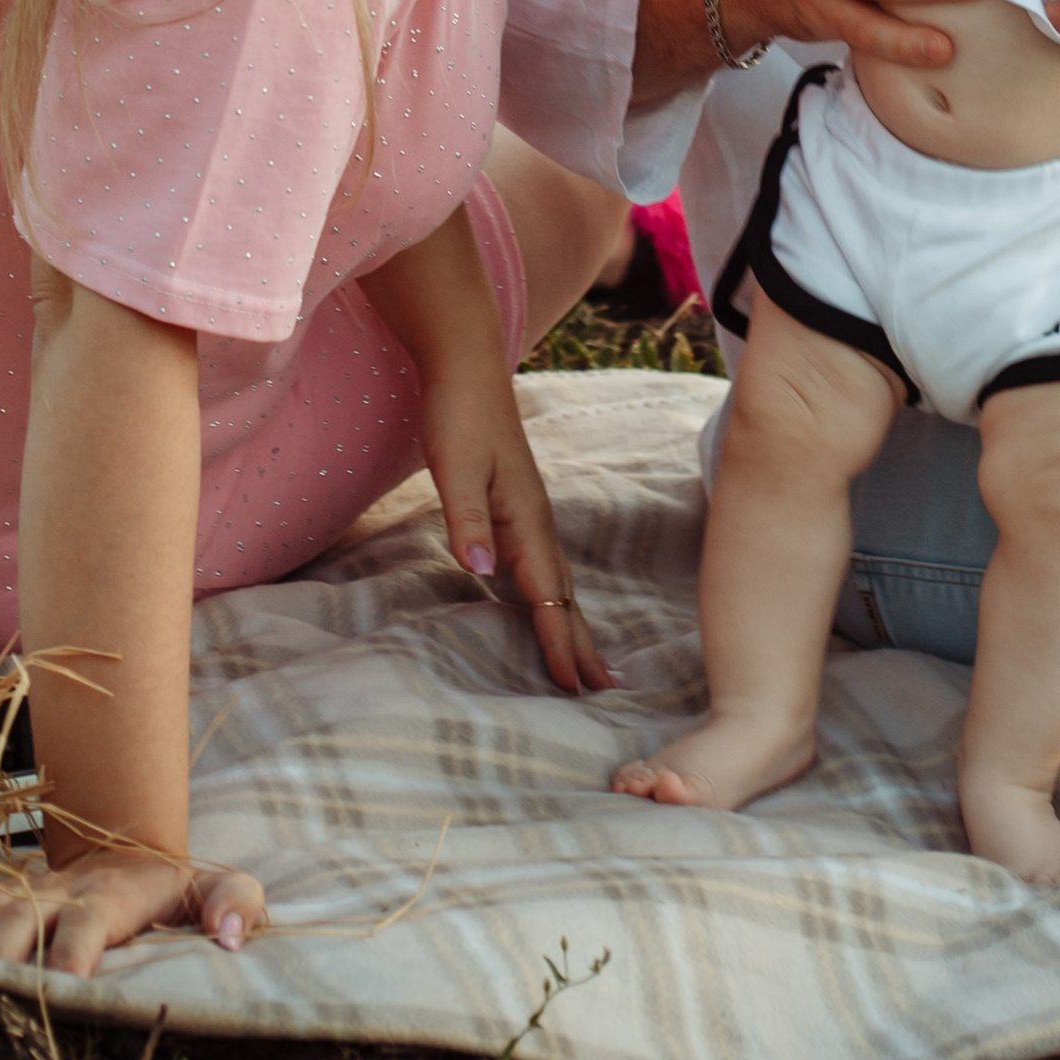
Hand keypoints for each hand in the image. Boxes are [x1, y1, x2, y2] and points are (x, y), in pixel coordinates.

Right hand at [0, 846, 264, 973]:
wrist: (131, 847)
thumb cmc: (173, 886)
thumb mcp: (216, 887)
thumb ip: (235, 901)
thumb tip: (231, 934)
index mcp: (113, 895)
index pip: (89, 922)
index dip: (75, 949)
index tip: (62, 984)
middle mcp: (62, 891)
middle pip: (22, 921)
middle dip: (1, 957)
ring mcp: (30, 889)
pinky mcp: (6, 891)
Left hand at [420, 367, 612, 696]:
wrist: (465, 367)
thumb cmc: (457, 416)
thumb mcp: (455, 467)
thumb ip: (467, 518)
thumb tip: (482, 570)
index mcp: (526, 519)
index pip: (549, 594)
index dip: (559, 640)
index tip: (575, 686)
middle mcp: (535, 522)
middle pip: (565, 595)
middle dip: (581, 643)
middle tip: (604, 691)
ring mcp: (529, 515)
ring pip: (558, 582)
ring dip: (571, 623)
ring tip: (587, 662)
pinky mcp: (516, 509)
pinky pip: (542, 567)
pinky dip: (553, 598)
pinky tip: (548, 607)